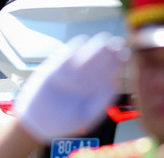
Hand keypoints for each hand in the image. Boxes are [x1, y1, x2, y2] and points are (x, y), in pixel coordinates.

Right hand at [13, 32, 128, 142]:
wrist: (38, 122)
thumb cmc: (63, 122)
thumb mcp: (85, 117)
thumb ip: (100, 103)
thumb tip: (114, 86)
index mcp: (94, 89)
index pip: (109, 72)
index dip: (117, 63)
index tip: (125, 55)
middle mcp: (84, 78)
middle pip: (99, 61)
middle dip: (109, 52)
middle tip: (118, 43)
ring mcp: (70, 72)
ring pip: (84, 55)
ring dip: (94, 47)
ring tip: (104, 41)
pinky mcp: (55, 68)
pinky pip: (65, 56)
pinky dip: (72, 49)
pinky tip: (82, 42)